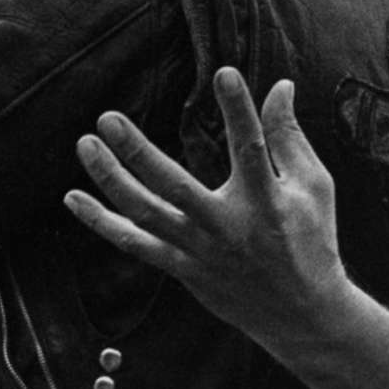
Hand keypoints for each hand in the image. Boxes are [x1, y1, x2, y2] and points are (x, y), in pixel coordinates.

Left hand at [65, 68, 349, 342]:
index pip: (251, 148)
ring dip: (110, 180)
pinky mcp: (184, 269)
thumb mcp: (314, 187)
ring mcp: (200, 251)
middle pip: (173, 186)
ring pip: (144, 215)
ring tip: (85, 144)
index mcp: (266, 201)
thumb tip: (280, 85)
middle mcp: (226, 227)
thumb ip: (290, 137)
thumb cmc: (312, 242)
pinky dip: (102, 222)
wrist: (302, 316)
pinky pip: (135, 245)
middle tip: (108, 118)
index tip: (223, 72)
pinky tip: (74, 198)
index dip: (239, 111)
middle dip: (136, 152)